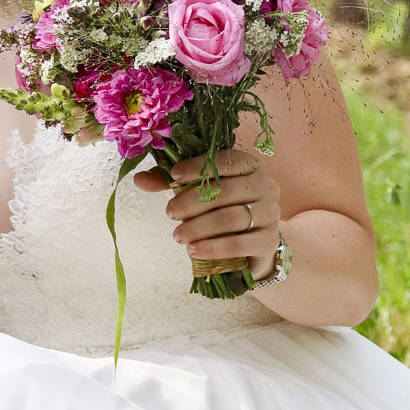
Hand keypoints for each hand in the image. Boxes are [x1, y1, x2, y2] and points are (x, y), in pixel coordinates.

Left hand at [135, 148, 281, 280]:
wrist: (255, 242)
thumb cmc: (224, 208)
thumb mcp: (200, 190)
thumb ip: (171, 182)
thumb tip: (138, 179)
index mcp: (249, 165)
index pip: (225, 160)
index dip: (197, 167)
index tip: (173, 176)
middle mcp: (265, 185)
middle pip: (224, 191)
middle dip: (192, 202)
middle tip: (170, 212)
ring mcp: (270, 213)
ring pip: (230, 218)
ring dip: (198, 227)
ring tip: (177, 235)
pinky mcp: (269, 240)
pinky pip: (238, 243)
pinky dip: (213, 247)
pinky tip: (193, 250)